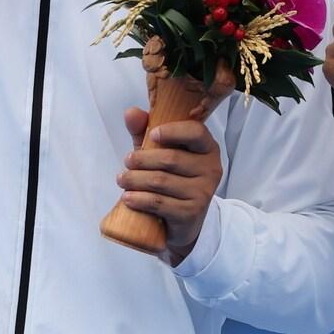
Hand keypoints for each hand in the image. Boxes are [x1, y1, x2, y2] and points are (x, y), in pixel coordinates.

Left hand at [117, 107, 222, 262]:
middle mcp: (211, 169)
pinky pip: (160, 203)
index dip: (174, 131)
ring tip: (121, 180)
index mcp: (208, 148)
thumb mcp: (160, 152)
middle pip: (171, 159)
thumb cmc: (172, 178)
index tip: (153, 134)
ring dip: (135, 180)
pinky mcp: (191, 213)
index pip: (196, 133)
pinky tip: (127, 197)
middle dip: (142, 159)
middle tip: (126, 161)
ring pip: (161, 181)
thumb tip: (131, 112)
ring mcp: (203, 192)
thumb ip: (145, 132)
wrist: (184, 220)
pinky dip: (139, 199)